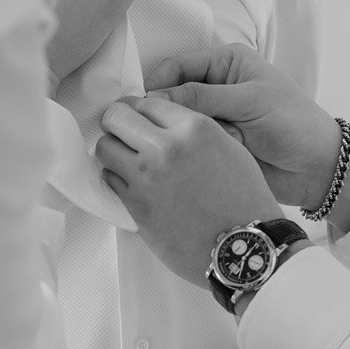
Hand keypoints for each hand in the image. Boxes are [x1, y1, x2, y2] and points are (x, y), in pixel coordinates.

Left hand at [96, 94, 281, 283]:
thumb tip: (161, 122)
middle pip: (117, 117)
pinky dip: (117, 178)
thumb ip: (193, 129)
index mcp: (194, 128)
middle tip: (124, 134)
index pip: (147, 101)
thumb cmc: (243, 200)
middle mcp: (167, 147)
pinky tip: (134, 184)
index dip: (140, 110)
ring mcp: (147, 176)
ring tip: (127, 160)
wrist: (242, 247)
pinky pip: (109, 178)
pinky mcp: (136, 204)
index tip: (138, 118)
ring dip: (113, 151)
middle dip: (118, 123)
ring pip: (105, 147)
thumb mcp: (230, 148)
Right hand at [146, 44, 341, 208]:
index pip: (177, 66)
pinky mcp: (212, 144)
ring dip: (176, 134)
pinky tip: (180, 161)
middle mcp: (215, 86)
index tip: (138, 105)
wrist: (317, 167)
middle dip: (161, 112)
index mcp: (225, 63)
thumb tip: (153, 98)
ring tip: (172, 148)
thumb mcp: (249, 101)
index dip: (156, 84)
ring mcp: (213, 117)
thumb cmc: (293, 123)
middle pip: (171, 94)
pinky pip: (187, 145)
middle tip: (148, 130)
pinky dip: (185, 152)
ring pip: (176, 123)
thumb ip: (202, 97)